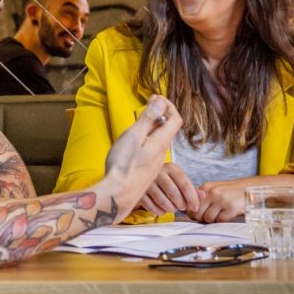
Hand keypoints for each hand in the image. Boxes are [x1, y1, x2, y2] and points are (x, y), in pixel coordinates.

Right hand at [104, 95, 181, 216]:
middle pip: (168, 129)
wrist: (118, 194)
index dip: (168, 105)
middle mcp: (161, 153)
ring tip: (136, 125)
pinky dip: (146, 140)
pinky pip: (152, 150)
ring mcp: (154, 163)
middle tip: (144, 108)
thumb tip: (161, 102)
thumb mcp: (134, 136)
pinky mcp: (146, 171)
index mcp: (161, 141)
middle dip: (159, 115)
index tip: (153, 98)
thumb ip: (148, 119)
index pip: (175, 119)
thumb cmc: (124, 164)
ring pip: (159, 140)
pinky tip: (133, 144)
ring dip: (152, 128)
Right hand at [142, 163, 199, 214]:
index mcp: (171, 168)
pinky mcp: (139, 192)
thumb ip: (191, 189)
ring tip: (173, 209)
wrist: (142, 174)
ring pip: (162, 201)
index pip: (185, 184)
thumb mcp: (179, 180)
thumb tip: (203, 196)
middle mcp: (158, 172)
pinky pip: (151, 206)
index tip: (195, 208)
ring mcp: (147, 182)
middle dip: (181, 204)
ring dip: (171, 209)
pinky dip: (159, 211)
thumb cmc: (166, 179)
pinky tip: (162, 210)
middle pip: (174, 193)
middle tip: (182, 208)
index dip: (192, 198)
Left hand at [190, 179, 246, 221]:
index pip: (190, 203)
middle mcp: (213, 192)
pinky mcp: (232, 207)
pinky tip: (226, 214)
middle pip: (197, 213)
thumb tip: (187, 212)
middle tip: (209, 216)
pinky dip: (222, 220)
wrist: (250, 188)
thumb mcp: (214, 190)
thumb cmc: (229, 192)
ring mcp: (222, 200)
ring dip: (212, 220)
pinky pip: (220, 220)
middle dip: (201, 218)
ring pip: (208, 218)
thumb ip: (201, 199)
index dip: (192, 212)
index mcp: (206, 187)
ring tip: (219, 214)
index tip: (197, 214)